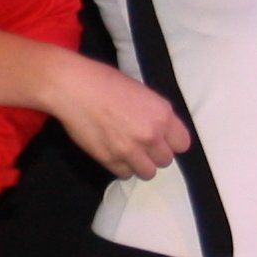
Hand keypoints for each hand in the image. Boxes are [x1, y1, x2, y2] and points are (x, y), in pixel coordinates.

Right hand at [46, 55, 190, 179]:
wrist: (73, 87)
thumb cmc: (105, 82)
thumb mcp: (141, 93)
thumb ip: (155, 114)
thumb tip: (160, 132)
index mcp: (162, 114)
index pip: (183, 144)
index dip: (171, 142)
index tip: (161, 140)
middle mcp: (151, 135)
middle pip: (165, 160)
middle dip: (154, 154)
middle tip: (140, 144)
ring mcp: (130, 150)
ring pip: (148, 173)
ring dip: (140, 164)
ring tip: (128, 152)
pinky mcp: (110, 160)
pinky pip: (125, 174)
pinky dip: (121, 167)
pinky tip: (113, 152)